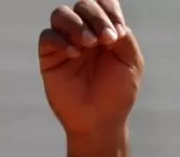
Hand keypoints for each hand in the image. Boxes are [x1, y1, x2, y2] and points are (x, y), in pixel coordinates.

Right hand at [40, 0, 142, 138]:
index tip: (119, 32)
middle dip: (96, 18)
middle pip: (83, 5)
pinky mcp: (50, 56)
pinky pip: (48, 36)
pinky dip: (61, 40)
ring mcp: (65, 42)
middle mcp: (84, 31)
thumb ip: (124, 38)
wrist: (100, 122)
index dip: (108, 9)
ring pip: (61, 14)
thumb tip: (112, 22)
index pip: (102, 2)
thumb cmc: (117, 94)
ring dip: (77, 24)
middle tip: (107, 40)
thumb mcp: (130, 63)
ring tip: (89, 44)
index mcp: (105, 29)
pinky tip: (74, 54)